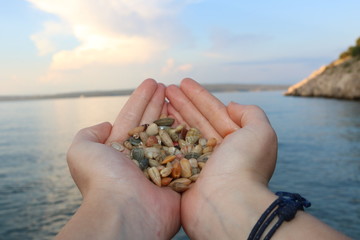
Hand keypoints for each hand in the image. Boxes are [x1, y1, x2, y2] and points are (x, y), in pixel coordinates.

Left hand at [57, 79, 179, 239]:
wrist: (126, 211)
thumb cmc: (103, 180)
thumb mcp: (81, 151)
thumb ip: (88, 134)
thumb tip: (106, 126)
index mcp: (119, 150)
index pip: (132, 118)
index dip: (141, 99)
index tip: (152, 82)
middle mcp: (139, 157)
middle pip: (152, 123)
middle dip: (158, 103)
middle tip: (168, 86)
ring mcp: (159, 167)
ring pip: (170, 135)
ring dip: (175, 115)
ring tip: (181, 96)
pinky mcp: (177, 177)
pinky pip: (185, 152)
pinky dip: (190, 136)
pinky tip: (194, 119)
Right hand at [166, 78, 278, 238]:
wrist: (227, 205)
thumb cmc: (244, 167)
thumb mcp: (260, 133)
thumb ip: (251, 113)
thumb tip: (231, 106)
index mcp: (235, 142)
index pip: (214, 113)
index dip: (199, 97)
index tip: (183, 83)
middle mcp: (217, 153)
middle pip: (196, 121)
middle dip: (182, 103)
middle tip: (167, 88)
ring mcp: (199, 165)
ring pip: (183, 134)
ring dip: (171, 115)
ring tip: (159, 99)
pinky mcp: (182, 175)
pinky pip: (172, 150)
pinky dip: (164, 136)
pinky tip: (155, 123)